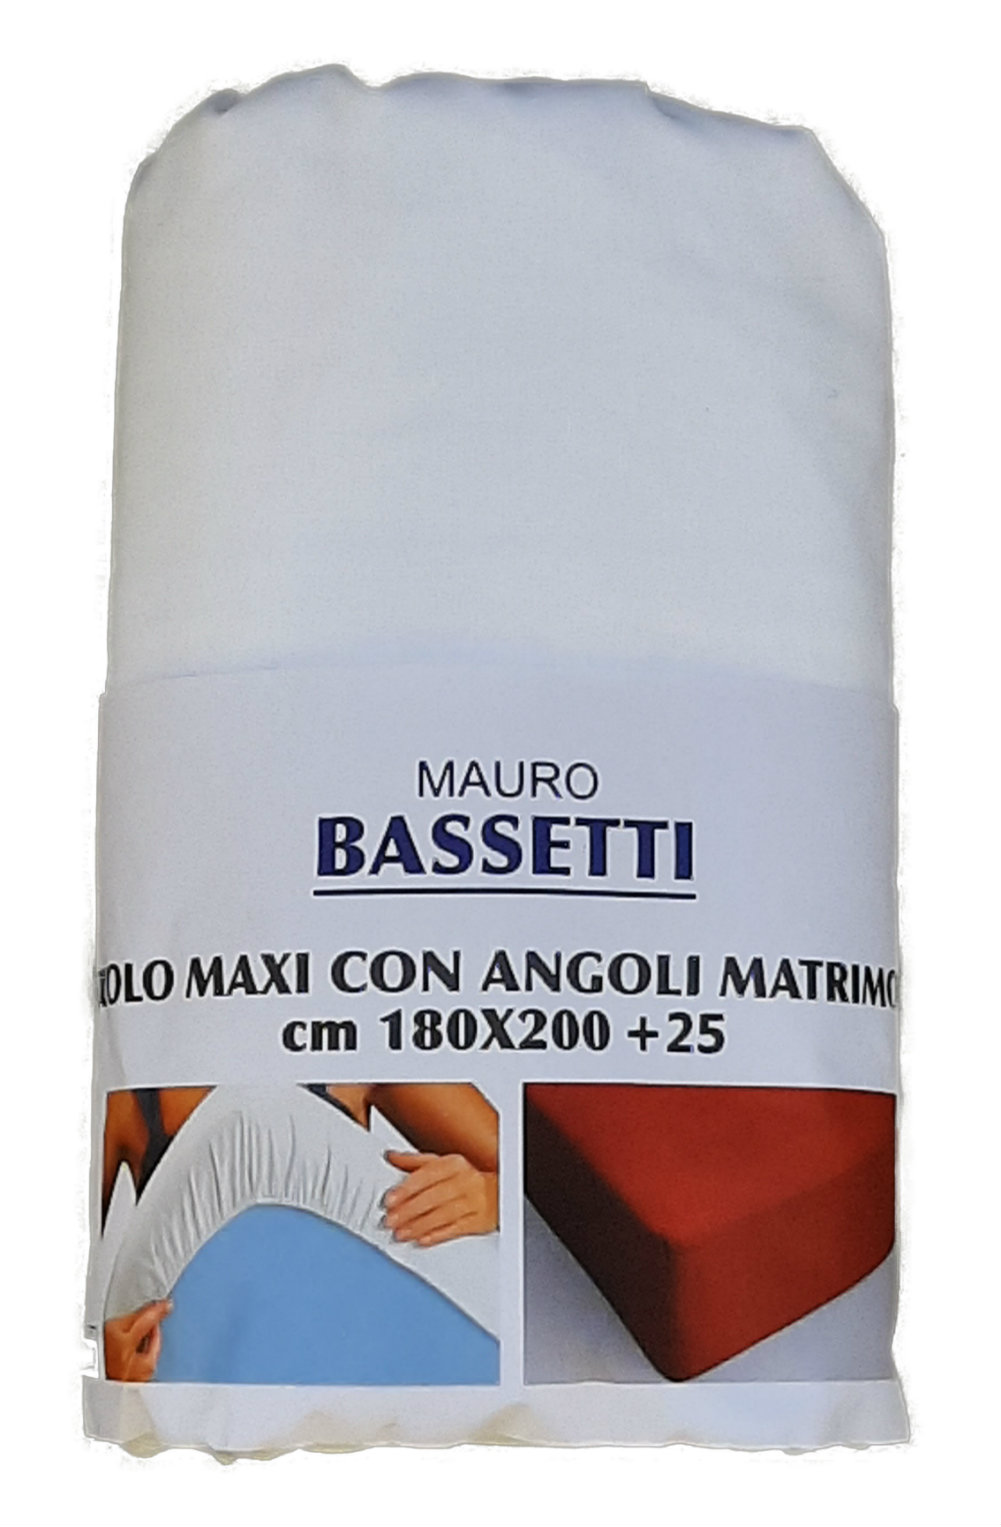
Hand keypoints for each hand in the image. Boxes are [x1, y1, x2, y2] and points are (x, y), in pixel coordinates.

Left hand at [104, 1299, 171, 1381]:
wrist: (102, 1389)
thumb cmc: (120, 1383)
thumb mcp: (147, 1366)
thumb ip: (156, 1342)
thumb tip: (157, 1329)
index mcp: (124, 1338)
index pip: (148, 1316)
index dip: (160, 1309)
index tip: (167, 1305)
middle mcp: (111, 1330)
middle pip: (137, 1316)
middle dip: (146, 1321)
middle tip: (151, 1333)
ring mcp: (103, 1331)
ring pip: (128, 1319)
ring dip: (135, 1326)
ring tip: (135, 1346)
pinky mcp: (98, 1333)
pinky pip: (118, 1325)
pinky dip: (125, 1331)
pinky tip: (125, 1345)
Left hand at [383, 1151, 498, 1246]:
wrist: (497, 1193)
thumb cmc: (463, 1179)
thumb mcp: (441, 1164)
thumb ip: (414, 1162)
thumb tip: (390, 1156)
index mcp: (453, 1164)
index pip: (427, 1175)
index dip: (407, 1188)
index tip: (389, 1200)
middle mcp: (464, 1181)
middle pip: (433, 1197)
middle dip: (409, 1210)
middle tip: (390, 1220)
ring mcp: (472, 1202)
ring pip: (443, 1215)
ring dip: (419, 1226)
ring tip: (401, 1233)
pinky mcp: (477, 1221)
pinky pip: (455, 1229)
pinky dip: (437, 1236)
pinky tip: (422, 1240)